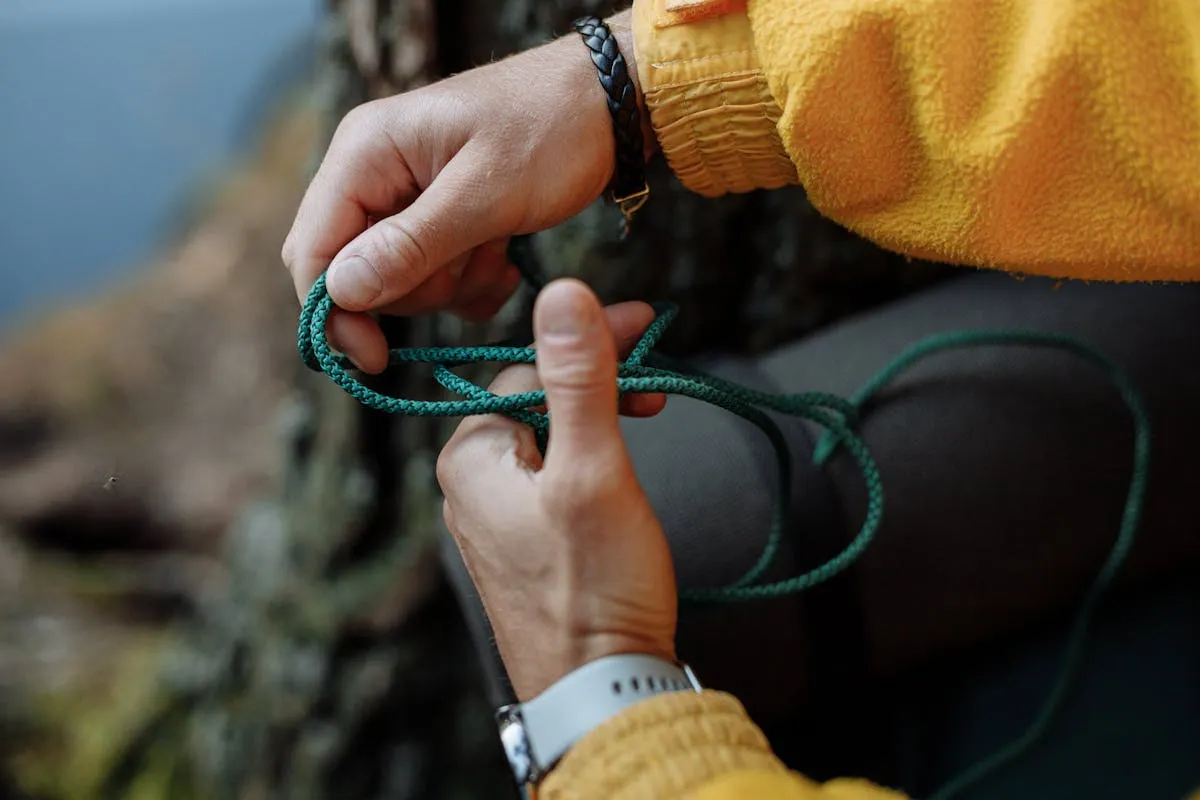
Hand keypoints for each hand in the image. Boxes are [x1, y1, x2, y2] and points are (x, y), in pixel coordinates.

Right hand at [281, 12, 649, 373]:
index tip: (374, 358)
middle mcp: (371, 172)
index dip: (333, 311)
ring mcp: (403, 196)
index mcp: (365, 153)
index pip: (312, 250)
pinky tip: (504, 255)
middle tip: (473, 256)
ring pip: (399, 283)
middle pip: (354, 274)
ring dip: (453, 282)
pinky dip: (470, 280)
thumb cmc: (552, 131)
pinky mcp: (436, 218)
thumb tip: (340, 292)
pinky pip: (433, 278)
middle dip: (416, 288)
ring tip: (497, 244)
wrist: (607, 104)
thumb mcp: (487, 194)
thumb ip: (413, 245)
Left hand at [436, 279, 676, 700]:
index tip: (645, 325)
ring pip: (548, 440)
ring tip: (650, 421)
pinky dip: (591, 461)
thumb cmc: (595, 583)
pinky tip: (623, 474)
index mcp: (469, 457)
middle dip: (599, 382)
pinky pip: (552, 480)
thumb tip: (563, 291)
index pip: (528, 368)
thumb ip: (578, 378)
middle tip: (658, 384)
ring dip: (600, 420)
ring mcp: (493, 520)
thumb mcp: (594, 469)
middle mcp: (468, 484)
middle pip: (537, 402)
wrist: (600, 689)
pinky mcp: (522, 548)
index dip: (589, 343)